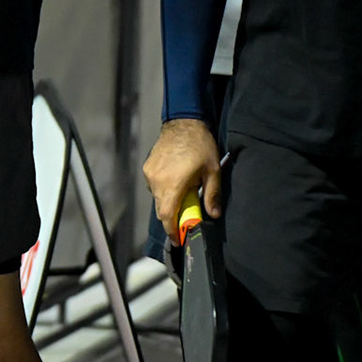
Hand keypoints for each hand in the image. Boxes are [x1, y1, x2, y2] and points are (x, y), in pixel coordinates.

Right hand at [143, 118, 222, 236]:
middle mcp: (157, 180)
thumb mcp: (212, 171)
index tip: (178, 239)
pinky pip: (154, 186)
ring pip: (157, 198)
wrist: (183, 121)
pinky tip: (176, 182)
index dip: (171, 230)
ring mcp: (150, 173)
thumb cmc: (200, 145)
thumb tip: (213, 214)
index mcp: (172, 184)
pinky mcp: (148, 167)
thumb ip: (212, 195)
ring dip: (169, 202)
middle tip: (187, 217)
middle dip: (173, 217)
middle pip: (161, 209)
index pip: (167, 215)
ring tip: (184, 195)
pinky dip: (164, 190)